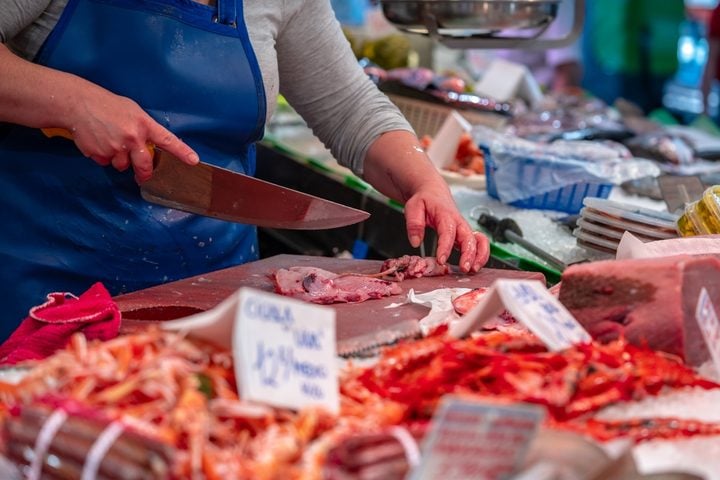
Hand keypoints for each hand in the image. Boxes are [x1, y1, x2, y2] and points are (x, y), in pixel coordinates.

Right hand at [0, 44, 197, 181]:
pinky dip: (103, 156)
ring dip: (119, 160)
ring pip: (122, 165)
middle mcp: (132, 137)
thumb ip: (143, 128)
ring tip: (110, 142)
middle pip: (144, 165)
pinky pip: (106, 162)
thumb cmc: (107, 105)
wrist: (77, 103)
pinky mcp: (100, 154)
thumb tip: (150, 144)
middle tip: (142, 174)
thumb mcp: (131, 110)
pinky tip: (98, 141)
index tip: (194, 160)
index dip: (182, 152)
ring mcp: (116, 147)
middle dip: (143, 173)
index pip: (167, 140)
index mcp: (143, 124)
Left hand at [404, 181, 489, 272]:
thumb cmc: (424, 200)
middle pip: (469, 238)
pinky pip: (479, 243)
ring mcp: (464, 228)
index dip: (445, 247)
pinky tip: (474, 266)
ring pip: (479, 241)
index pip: (448, 232)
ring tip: (473, 269)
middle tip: (464, 268)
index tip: (441, 260)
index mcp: (445, 215)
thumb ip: (414, 224)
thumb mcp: (413, 207)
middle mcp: (458, 222)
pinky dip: (481, 255)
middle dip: (469, 254)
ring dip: (480, 255)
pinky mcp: (466, 234)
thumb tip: (415, 242)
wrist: (433, 192)